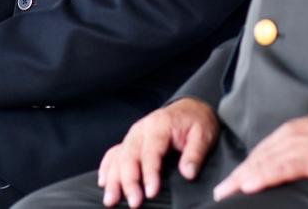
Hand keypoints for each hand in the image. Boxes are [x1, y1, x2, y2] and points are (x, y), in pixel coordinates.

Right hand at [97, 97, 219, 207]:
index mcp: (160, 125)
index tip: (151, 192)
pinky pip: (114, 153)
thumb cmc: (196, 121)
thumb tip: (188, 173)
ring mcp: (133, 135)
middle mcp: (141, 129)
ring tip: (111, 199)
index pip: (151, 151)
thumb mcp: (203, 134)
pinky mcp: (130, 141)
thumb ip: (195, 153)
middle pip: (130, 156)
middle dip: (129, 181)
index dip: (149, 173)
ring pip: (118, 157)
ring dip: (113, 179)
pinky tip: (104, 182)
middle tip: (133, 202)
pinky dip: (107, 167)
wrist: (190, 108)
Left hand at [212, 108, 307, 200]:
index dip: (245, 167)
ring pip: (262, 164)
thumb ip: (305, 147)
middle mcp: (290, 136)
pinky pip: (281, 168)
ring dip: (241, 179)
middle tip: (219, 193)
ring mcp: (298, 145)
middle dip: (237, 175)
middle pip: (256, 158)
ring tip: (225, 193)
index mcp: (292, 131)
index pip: (261, 151)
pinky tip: (249, 186)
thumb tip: (297, 162)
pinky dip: (263, 177)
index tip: (232, 181)